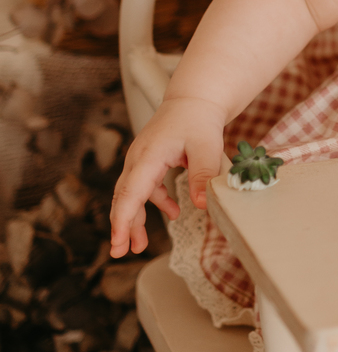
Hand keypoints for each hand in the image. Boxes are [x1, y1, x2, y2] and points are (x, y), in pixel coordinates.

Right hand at [109, 95, 225, 257]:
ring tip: (137, 245)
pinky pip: (145, 187)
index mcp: (148, 156)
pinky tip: (171, 213)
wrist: (194, 99)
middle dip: (120, 226)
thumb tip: (200, 204)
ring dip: (134, 219)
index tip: (118, 241)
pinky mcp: (149, 163)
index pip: (130, 193)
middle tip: (119, 251)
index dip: (122, 220)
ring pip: (131, 194)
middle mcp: (138, 159)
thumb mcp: (206, 146)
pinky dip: (154, 202)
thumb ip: (202, 175)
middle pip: (123, 197)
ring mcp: (141, 160)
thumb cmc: (197, 119)